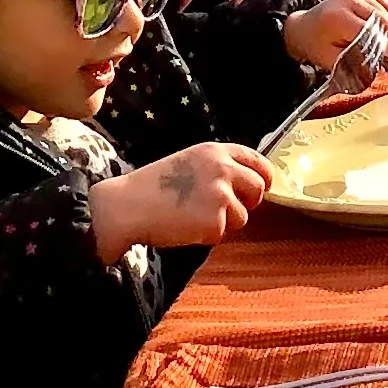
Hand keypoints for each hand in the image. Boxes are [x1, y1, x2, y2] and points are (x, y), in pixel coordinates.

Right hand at [90, 140, 272, 259]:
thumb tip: (246, 183)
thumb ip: (217, 167)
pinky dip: (205, 236)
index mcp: (216, 151)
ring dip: (222, 222)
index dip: (263, 176)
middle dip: (248, 202)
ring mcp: (221, 195)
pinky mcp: (215, 221)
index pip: (257, 161)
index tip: (263, 186)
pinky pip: (220, 234)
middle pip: (258, 189)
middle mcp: (223, 169)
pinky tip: (183, 227)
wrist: (124, 207)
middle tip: (227, 210)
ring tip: (191, 217)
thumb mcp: (188, 162)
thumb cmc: (151, 187)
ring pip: (241, 216)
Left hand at [282, 0, 387, 76]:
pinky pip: (384, 5)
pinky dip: (383, 17)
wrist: (304, 28)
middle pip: (383, 21)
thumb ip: (356, 63)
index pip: (371, 32)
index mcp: (337, 16)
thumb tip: (382, 66)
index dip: (386, 48)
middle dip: (387, 40)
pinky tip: (369, 25)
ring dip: (385, 30)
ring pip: (386, 14)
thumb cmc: (316, 45)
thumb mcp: (332, 60)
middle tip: (386, 55)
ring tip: (372, 40)